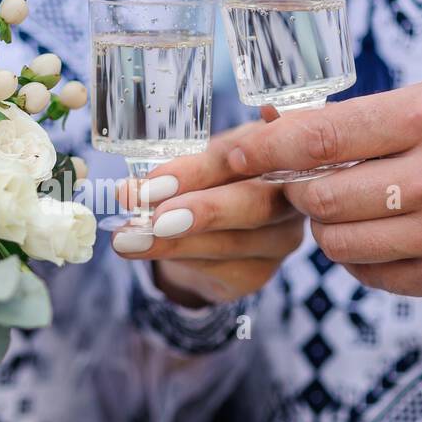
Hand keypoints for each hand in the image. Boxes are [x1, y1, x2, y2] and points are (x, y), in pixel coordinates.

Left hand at [112, 123, 305, 306]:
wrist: (214, 227)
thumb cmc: (212, 178)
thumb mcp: (200, 160)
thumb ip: (177, 170)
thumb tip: (132, 190)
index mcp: (280, 150)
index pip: (245, 158)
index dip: (199, 169)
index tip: (156, 181)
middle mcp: (294, 195)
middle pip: (255, 204)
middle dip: (201, 211)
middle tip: (155, 218)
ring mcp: (281, 237)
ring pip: (231, 242)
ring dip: (174, 242)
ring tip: (127, 240)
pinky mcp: (261, 271)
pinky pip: (221, 268)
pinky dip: (180, 258)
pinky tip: (145, 252)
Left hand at [227, 81, 421, 297]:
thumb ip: (358, 118)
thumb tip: (271, 123)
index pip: (319, 136)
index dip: (260, 147)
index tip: (224, 153)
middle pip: (318, 197)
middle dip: (298, 191)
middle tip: (308, 182)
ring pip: (334, 241)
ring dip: (326, 225)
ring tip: (354, 206)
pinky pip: (365, 273)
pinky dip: (358, 255)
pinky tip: (384, 234)